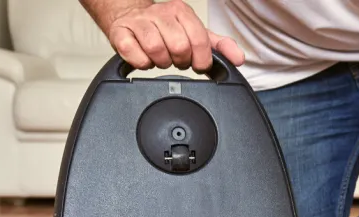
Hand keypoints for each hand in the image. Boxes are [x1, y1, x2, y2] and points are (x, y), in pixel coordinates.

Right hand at [106, 0, 244, 71]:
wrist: (131, 18)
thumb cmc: (167, 30)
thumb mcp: (196, 34)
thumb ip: (220, 46)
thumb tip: (238, 58)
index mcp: (182, 11)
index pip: (199, 40)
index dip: (201, 59)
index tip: (197, 64)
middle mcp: (161, 12)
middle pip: (179, 46)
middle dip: (180, 61)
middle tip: (176, 60)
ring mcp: (139, 21)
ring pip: (157, 49)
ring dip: (161, 62)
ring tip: (161, 59)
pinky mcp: (120, 33)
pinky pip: (134, 55)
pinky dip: (142, 63)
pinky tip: (145, 59)